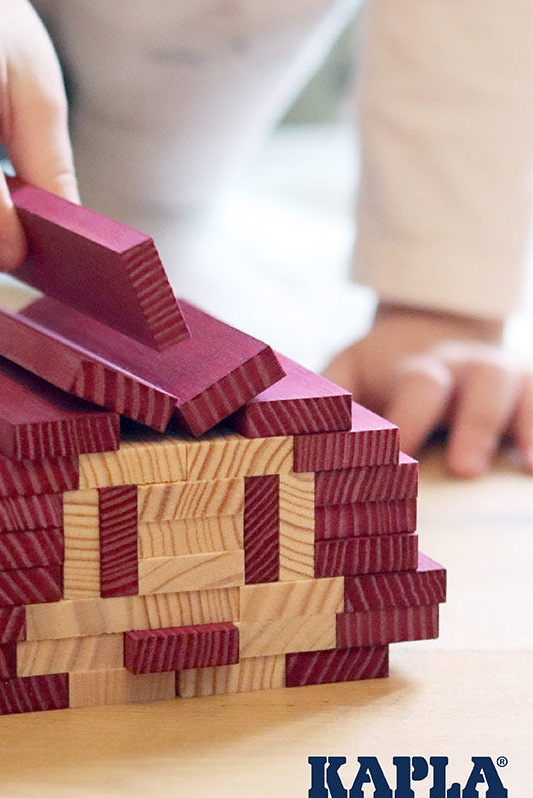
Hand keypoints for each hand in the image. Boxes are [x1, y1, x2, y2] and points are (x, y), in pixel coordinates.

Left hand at [324, 303, 531, 476]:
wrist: (433, 327)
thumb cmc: (383, 369)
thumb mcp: (349, 370)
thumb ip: (329, 395)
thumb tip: (288, 423)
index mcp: (418, 367)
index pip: (418, 386)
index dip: (410, 418)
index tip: (399, 453)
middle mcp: (467, 367)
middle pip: (480, 383)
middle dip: (474, 425)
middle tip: (465, 470)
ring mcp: (506, 376)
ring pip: (522, 389)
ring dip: (527, 426)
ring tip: (529, 468)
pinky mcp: (531, 389)